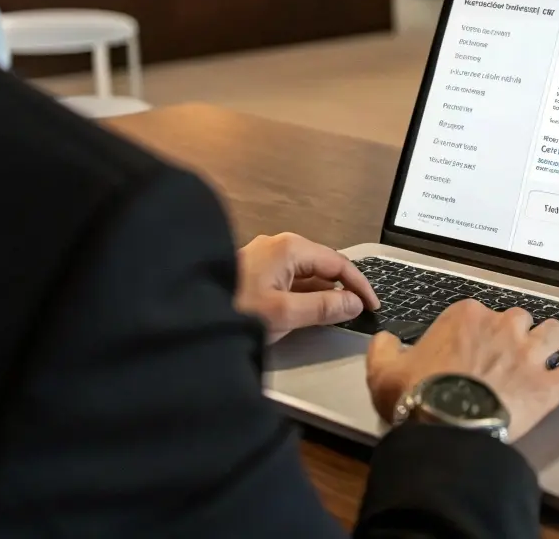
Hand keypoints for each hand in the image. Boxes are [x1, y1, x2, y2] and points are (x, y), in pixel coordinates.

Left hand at [236, 233, 379, 342]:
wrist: (186, 313)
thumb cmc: (231, 309)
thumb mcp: (284, 313)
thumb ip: (323, 308)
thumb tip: (353, 303)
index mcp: (289, 248)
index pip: (338, 263)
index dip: (359, 285)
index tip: (372, 305)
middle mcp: (279, 245)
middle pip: (323, 265)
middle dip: (343, 287)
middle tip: (359, 310)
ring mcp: (266, 256)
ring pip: (307, 273)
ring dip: (323, 292)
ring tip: (337, 314)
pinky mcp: (255, 270)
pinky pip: (290, 278)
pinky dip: (305, 293)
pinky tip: (307, 310)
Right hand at [366, 300, 558, 441]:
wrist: (446, 426)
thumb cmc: (417, 396)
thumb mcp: (384, 371)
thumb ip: (383, 350)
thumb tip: (384, 340)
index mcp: (466, 317)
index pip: (478, 312)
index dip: (476, 330)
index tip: (470, 346)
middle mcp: (502, 327)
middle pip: (520, 317)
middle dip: (517, 332)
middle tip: (509, 351)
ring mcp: (528, 355)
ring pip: (555, 332)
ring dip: (554, 341)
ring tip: (551, 351)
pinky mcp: (548, 386)